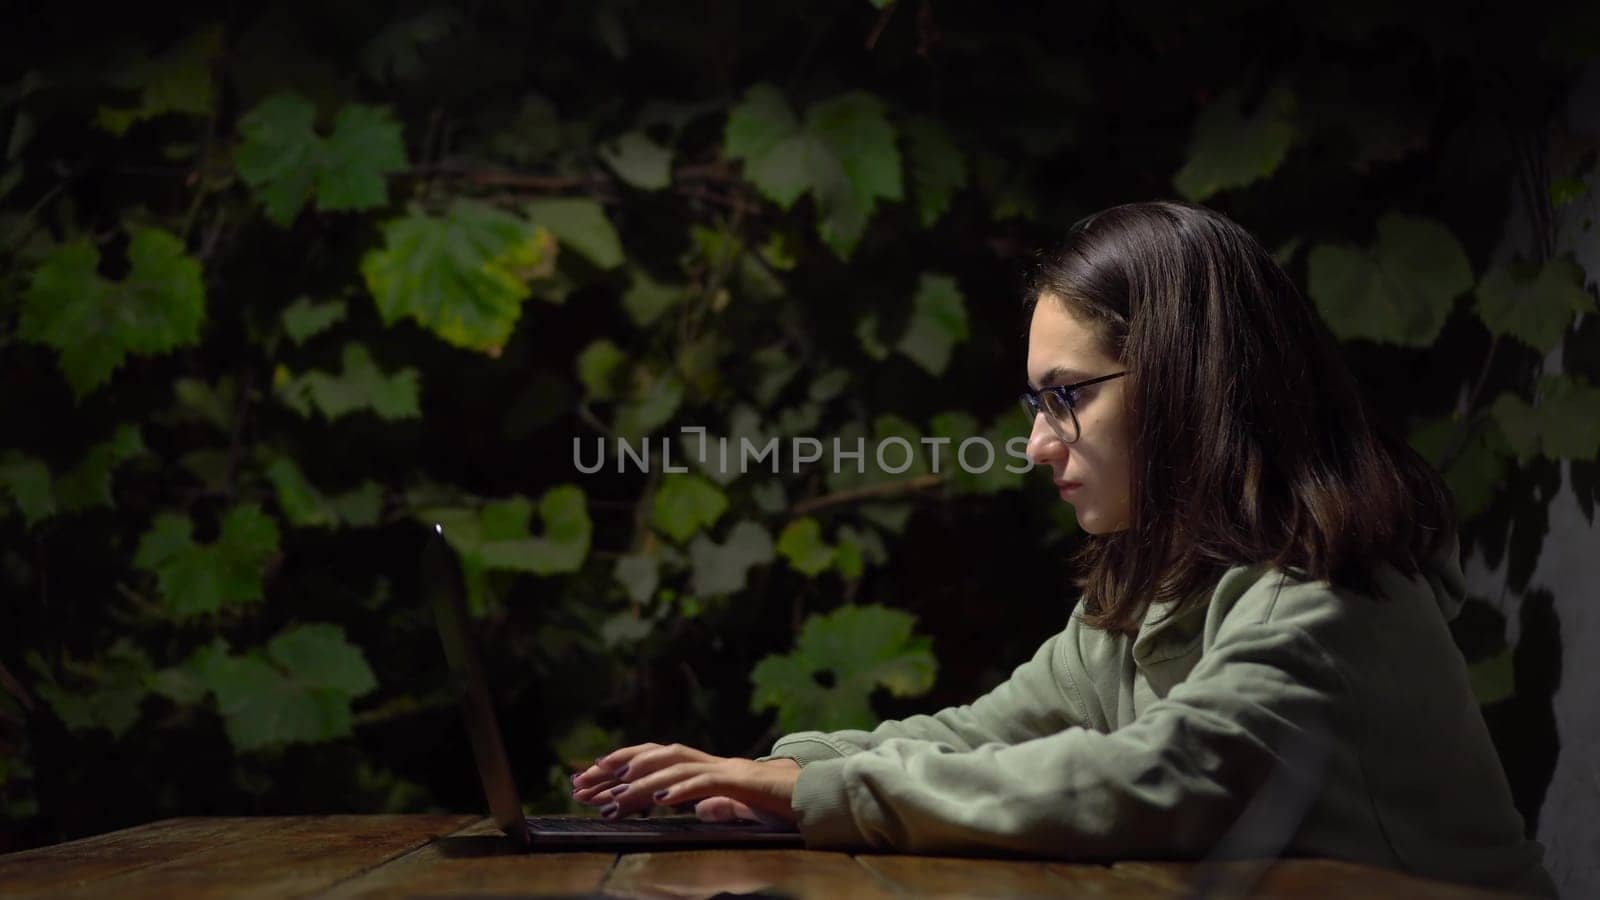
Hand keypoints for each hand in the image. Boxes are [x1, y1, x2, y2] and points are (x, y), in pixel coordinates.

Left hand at [569, 742, 800, 824]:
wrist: (817, 798)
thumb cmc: (779, 806)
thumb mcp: (741, 811)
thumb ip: (718, 807)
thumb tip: (698, 809)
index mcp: (706, 771)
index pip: (654, 763)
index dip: (619, 768)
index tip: (588, 781)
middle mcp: (710, 764)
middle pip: (654, 755)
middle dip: (614, 769)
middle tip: (581, 784)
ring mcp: (726, 770)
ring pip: (675, 765)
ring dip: (641, 780)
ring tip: (614, 795)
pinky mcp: (742, 783)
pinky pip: (706, 783)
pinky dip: (681, 789)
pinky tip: (660, 799)